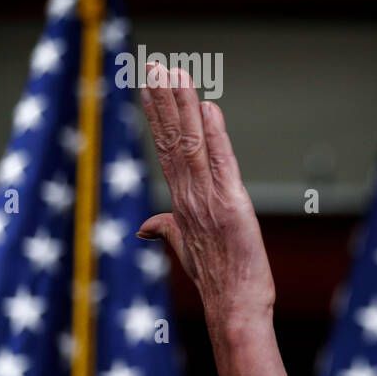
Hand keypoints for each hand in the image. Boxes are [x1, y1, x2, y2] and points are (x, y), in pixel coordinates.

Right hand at [137, 62, 275, 326]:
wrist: (234, 309)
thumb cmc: (218, 281)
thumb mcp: (188, 250)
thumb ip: (167, 230)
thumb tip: (143, 228)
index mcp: (181, 203)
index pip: (166, 150)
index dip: (157, 117)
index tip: (150, 86)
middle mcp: (189, 198)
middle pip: (172, 141)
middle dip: (164, 102)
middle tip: (154, 66)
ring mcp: (207, 201)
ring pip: (191, 146)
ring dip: (183, 109)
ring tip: (174, 74)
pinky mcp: (231, 207)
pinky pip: (221, 164)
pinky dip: (215, 136)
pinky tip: (209, 109)